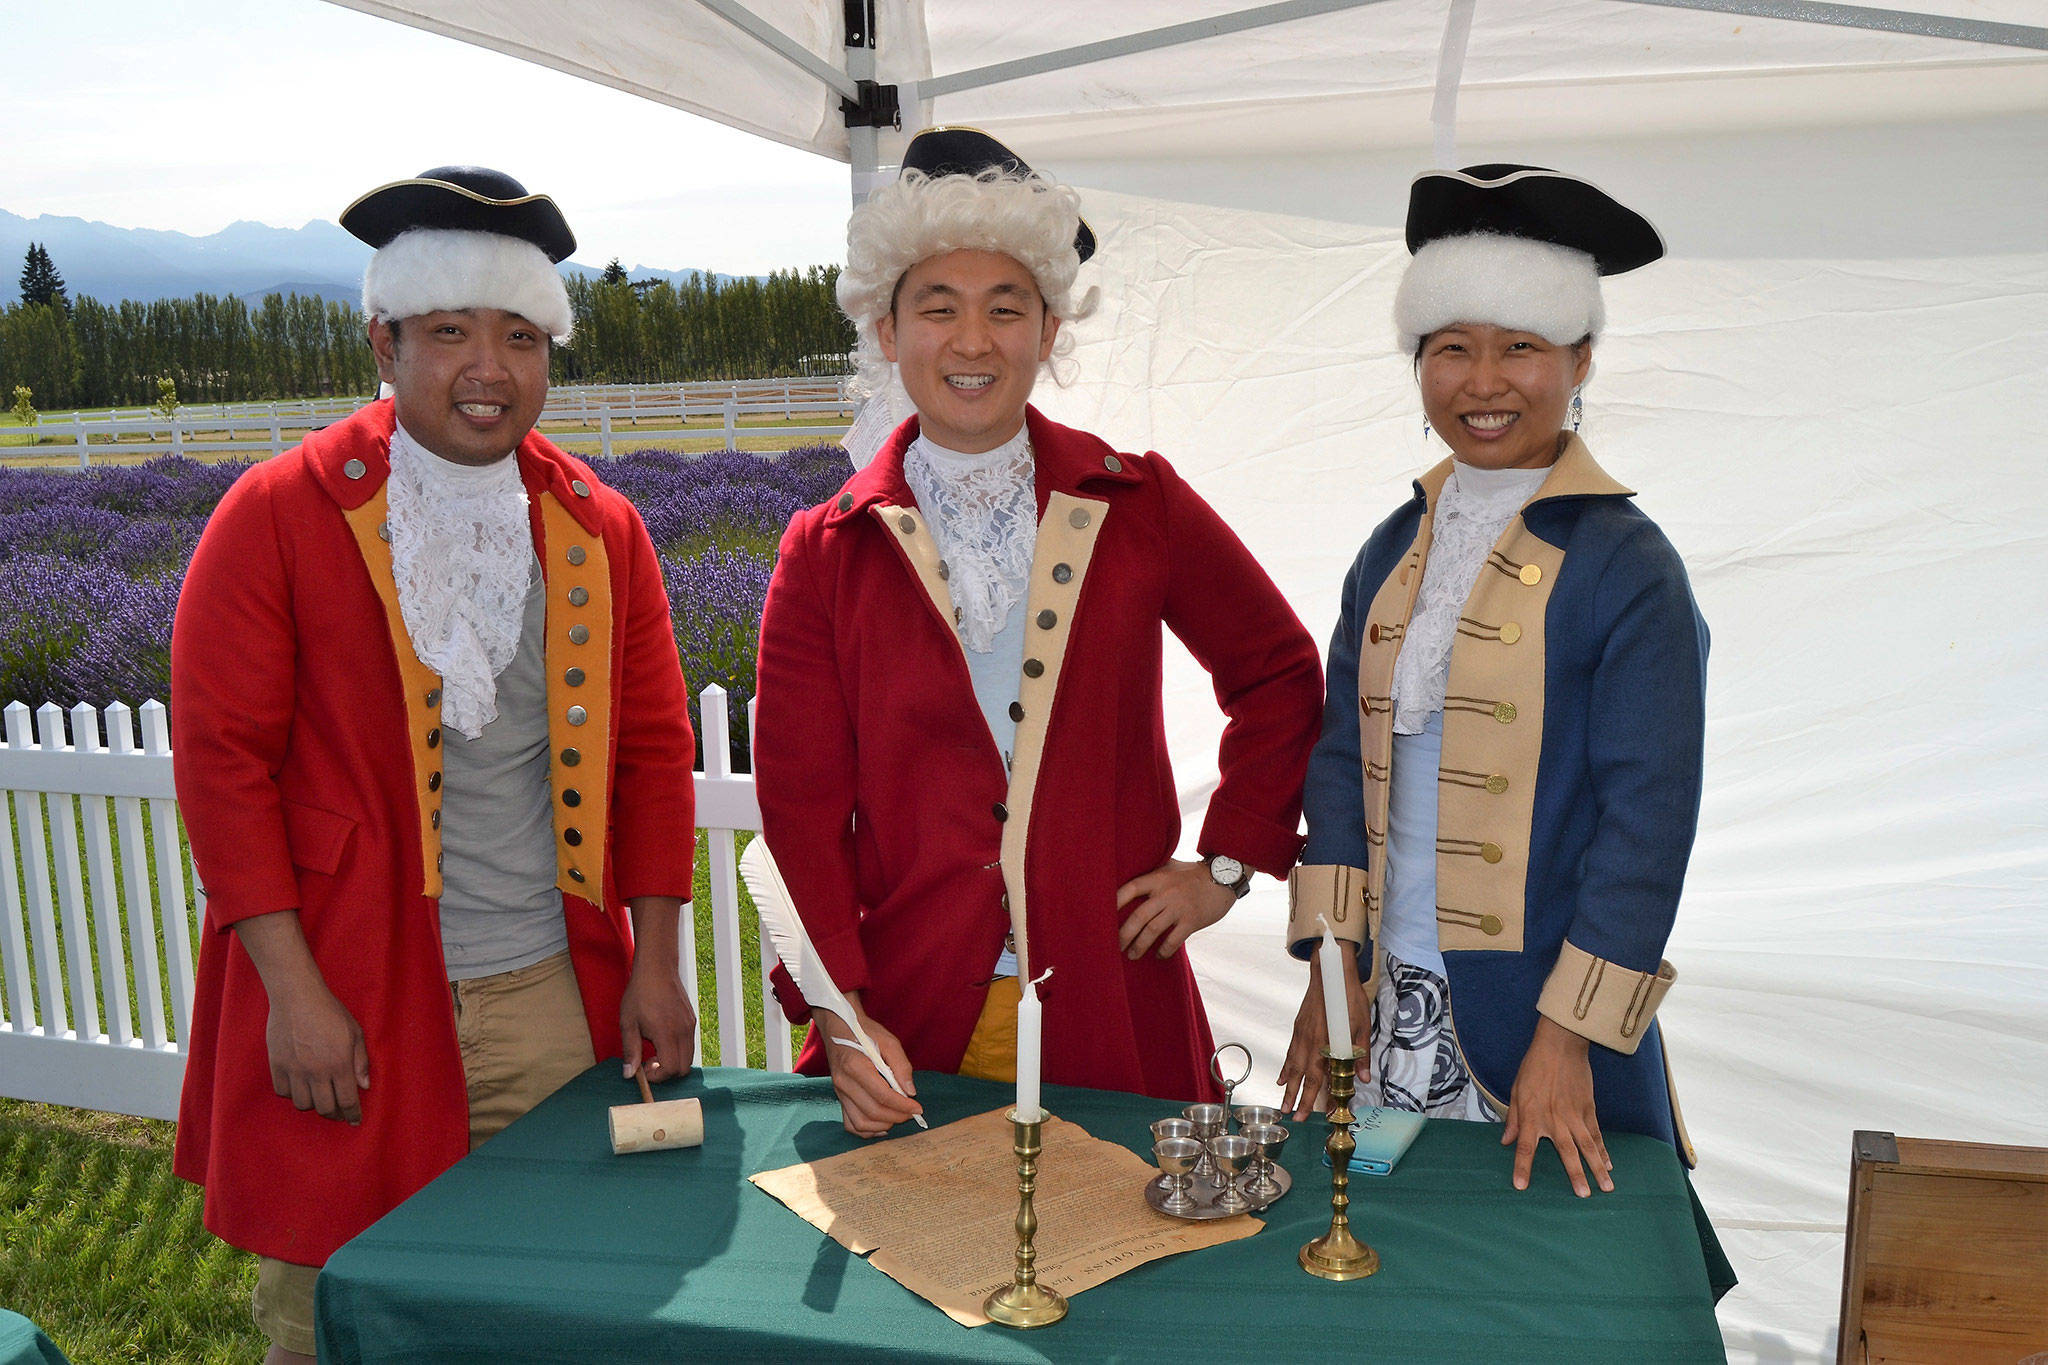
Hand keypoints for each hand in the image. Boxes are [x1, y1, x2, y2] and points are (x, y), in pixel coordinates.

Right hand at [235, 909, 368, 1123]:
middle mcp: (316, 1071)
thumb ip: (361, 1061)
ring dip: (313, 1104)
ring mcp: (294, 1070)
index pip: (347, 1100)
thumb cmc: (330, 1012)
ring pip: (303, 1104)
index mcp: (339, 1063)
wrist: (297, 997)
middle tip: (338, 1111)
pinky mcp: (277, 1065)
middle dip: (334, 1113)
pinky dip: (292, 1094)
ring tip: (319, 1096)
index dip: (352, 1114)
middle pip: (325, 1108)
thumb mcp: (355, 1032)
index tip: (355, 1121)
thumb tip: (364, 1086)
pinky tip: (300, 1086)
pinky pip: (283, 1092)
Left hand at [620, 961, 696, 1083]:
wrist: (657, 969)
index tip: (644, 1070)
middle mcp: (683, 1031)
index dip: (657, 1076)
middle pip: (684, 1068)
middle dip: (667, 1072)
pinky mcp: (692, 1020)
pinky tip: (662, 1038)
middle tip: (649, 1062)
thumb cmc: (640, 994)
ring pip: (688, 1057)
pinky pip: (689, 1044)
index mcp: (666, 1033)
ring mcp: (690, 1025)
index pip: (671, 1068)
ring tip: (655, 1050)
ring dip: (673, 1061)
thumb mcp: (628, 1023)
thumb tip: (629, 1074)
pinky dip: (678, 1050)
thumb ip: (630, 1051)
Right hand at [813, 998, 920, 1137]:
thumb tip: (910, 1092)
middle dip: (897, 1116)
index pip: (882, 1096)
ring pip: (861, 1123)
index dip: (903, 1106)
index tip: (918, 1108)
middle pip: (873, 1111)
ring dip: (883, 1125)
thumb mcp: (889, 1041)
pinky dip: (867, 1130)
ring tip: (898, 1116)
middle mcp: (844, 1083)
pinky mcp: (839, 1098)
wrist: (839, 1028)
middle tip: (911, 1113)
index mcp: (855, 1066)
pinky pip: (851, 1124)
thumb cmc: (865, 1033)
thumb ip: (901, 1066)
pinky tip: (882, 1124)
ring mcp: (839, 1093)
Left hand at [1116, 859, 1235, 960]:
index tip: (1103, 916)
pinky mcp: (1192, 920)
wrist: (1223, 878)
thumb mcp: (1171, 866)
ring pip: (1153, 931)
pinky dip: (1164, 950)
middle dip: (1124, 935)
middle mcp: (1166, 893)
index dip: (1115, 901)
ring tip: (1132, 955)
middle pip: (1138, 917)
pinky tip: (1159, 955)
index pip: (1130, 888)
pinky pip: (1173, 940)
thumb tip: (1131, 876)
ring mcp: (1179, 907)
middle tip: (1116, 946)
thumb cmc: (1194, 873)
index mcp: (1158, 878)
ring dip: (1140, 946)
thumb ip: (1154, 872)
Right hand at [1275, 944, 1371, 1120]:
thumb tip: (1364, 1077)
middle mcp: (1311, 1042)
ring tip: (1284, 1105)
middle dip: (1299, 1098)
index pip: (1322, 1077)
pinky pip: (1290, 1054)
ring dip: (1289, 1088)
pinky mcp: (1298, 1029)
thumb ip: (1361, 1053)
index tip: (1318, 1113)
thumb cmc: (1348, 997)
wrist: (1329, 973)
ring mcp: (1302, 1036)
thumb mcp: (1362, 1024)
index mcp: (1327, 1043)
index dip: (1320, 1097)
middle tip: (1294, 1117)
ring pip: (1293, 1067)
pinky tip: (1283, 1079)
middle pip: (1304, 1076)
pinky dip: (1286, 1068)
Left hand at [1502, 1015, 1612, 1196]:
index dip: (1522, 1167)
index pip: (1524, 1147)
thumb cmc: (1534, 1066)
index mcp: (1532, 1115)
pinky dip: (1603, 1149)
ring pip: (1588, 1146)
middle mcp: (1554, 1119)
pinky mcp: (1588, 1109)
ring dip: (1597, 1167)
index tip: (1521, 1186)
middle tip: (1584, 1196)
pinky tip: (1608, 1164)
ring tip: (1607, 1187)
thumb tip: (1504, 1141)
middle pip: (1566, 1152)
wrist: (1560, 1046)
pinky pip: (1596, 1134)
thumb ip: (1513, 1118)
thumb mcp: (1516, 1090)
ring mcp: (1574, 1115)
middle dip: (1575, 1175)